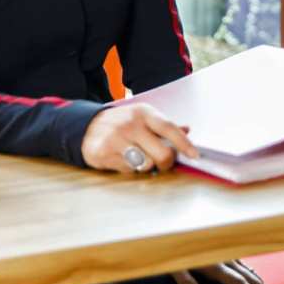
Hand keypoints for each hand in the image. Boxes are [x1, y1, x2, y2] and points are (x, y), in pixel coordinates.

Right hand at [81, 103, 198, 173]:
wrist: (88, 126)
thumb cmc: (123, 122)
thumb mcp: (144, 117)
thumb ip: (166, 126)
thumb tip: (187, 129)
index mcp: (145, 113)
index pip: (170, 128)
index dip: (184, 144)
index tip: (195, 155)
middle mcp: (131, 124)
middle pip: (161, 153)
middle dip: (166, 163)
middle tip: (163, 163)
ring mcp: (116, 138)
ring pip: (146, 164)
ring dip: (147, 166)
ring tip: (141, 158)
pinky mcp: (103, 153)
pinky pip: (128, 170)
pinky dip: (130, 169)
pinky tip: (124, 159)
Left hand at [172, 261, 283, 283]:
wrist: (178, 231)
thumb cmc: (174, 250)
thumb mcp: (174, 267)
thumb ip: (185, 282)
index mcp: (216, 265)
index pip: (239, 282)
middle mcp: (227, 261)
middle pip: (253, 280)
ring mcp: (230, 257)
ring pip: (253, 274)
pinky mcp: (228, 256)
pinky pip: (248, 270)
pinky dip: (257, 281)